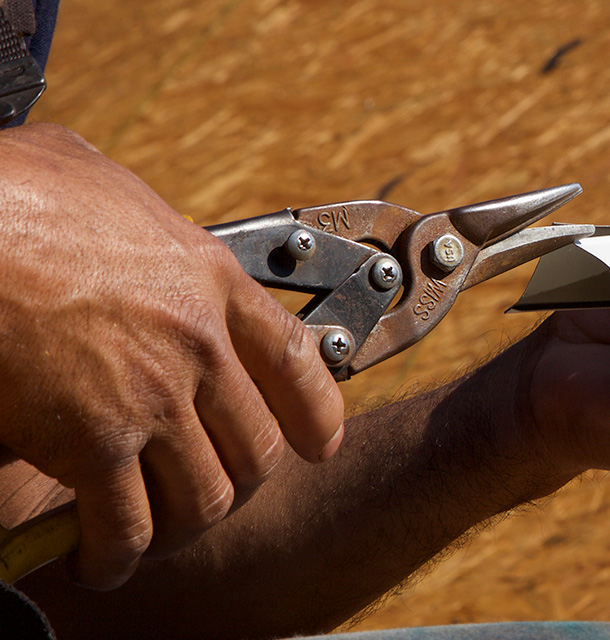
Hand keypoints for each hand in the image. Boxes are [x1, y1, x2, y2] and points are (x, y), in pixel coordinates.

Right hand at [0, 124, 344, 588]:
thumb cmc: (10, 193)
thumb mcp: (95, 177)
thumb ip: (134, 214)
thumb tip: (121, 216)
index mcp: (207, 278)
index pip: (293, 360)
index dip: (317, 411)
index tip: (321, 442)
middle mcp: (197, 344)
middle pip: (257, 445)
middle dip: (238, 480)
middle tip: (208, 491)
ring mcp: (152, 397)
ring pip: (203, 495)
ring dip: (182, 526)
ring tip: (156, 536)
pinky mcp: (93, 444)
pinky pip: (126, 523)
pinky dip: (117, 552)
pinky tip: (101, 558)